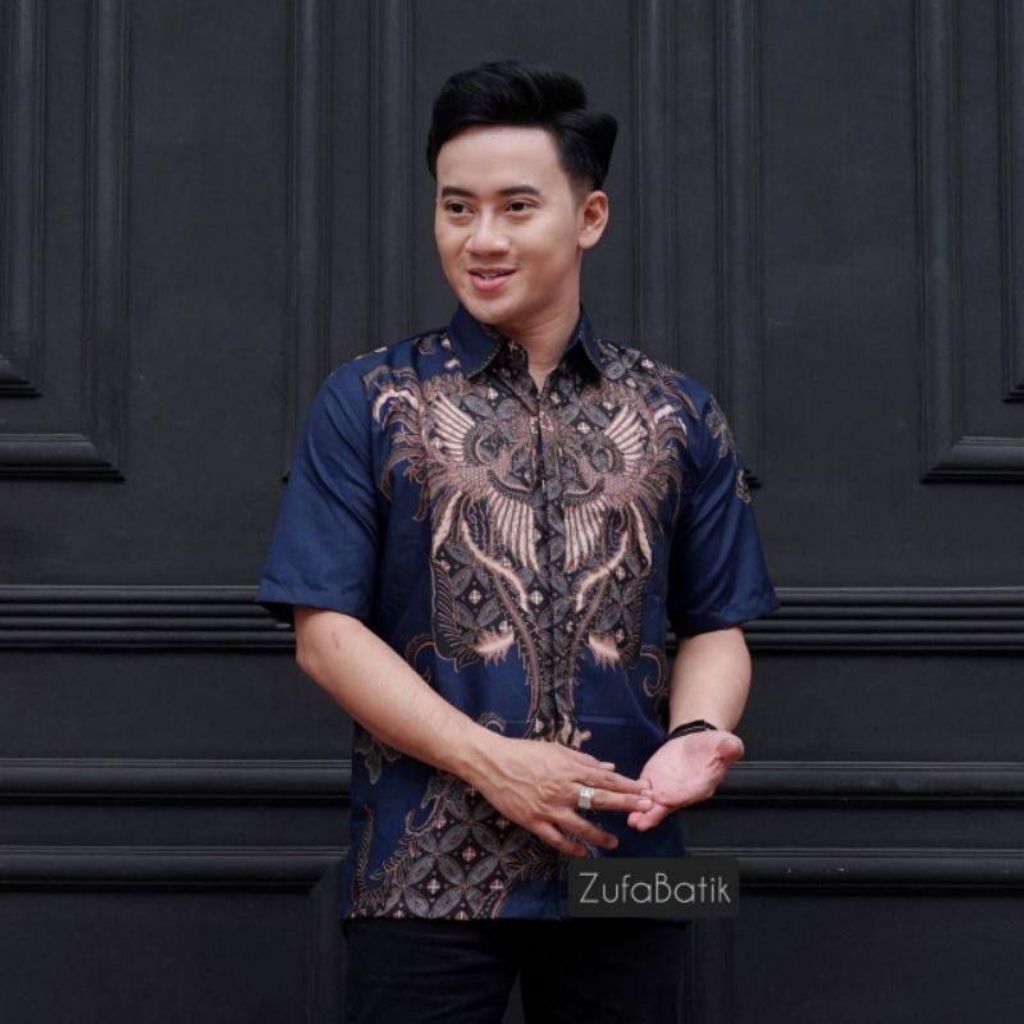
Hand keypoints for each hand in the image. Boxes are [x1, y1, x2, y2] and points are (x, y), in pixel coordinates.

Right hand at [470, 736, 654, 856]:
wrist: (492, 763)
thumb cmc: (524, 752)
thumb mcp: (555, 749)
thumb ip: (583, 760)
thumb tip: (609, 768)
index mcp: (568, 769)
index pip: (605, 779)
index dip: (626, 786)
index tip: (644, 791)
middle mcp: (562, 789)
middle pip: (600, 799)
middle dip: (625, 804)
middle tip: (645, 809)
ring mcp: (549, 807)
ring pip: (581, 826)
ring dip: (600, 835)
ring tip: (615, 842)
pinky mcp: (534, 821)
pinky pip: (556, 839)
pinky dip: (570, 848)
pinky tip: (582, 853)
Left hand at [626, 729, 744, 830]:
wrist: (697, 742)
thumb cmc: (714, 746)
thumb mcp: (725, 743)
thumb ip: (728, 747)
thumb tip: (733, 746)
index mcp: (702, 785)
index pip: (690, 794)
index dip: (678, 797)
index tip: (666, 800)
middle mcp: (682, 792)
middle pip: (668, 805)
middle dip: (654, 815)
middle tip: (640, 823)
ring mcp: (666, 788)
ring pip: (652, 803)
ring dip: (641, 812)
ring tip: (631, 820)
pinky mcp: (653, 779)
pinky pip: (641, 789)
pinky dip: (632, 794)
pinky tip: (623, 799)